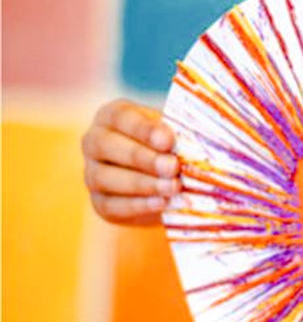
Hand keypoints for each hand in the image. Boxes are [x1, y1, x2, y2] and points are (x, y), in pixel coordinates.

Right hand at [81, 98, 179, 224]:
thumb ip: (179, 132)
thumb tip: (192, 142)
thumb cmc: (172, 144)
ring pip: (106, 178)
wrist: (164, 177)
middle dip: (143, 158)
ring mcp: (92, 173)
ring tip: (173, 187)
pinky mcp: (100, 202)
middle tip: (172, 166)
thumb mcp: (174, 130)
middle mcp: (94, 142)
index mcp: (112, 116)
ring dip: (143, 184)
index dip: (144, 129)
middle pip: (107, 146)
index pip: (121, 117)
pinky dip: (139, 205)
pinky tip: (163, 202)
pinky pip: (112, 205)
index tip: (168, 141)